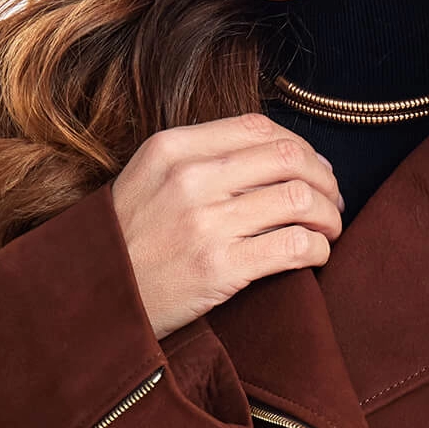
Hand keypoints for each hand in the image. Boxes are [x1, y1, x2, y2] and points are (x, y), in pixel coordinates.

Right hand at [110, 112, 343, 339]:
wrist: (95, 300)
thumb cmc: (126, 242)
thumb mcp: (147, 179)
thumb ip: (196, 158)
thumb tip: (265, 152)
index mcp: (173, 148)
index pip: (259, 127)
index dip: (300, 146)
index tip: (313, 169)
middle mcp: (190, 178)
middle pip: (288, 158)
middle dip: (324, 179)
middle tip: (332, 201)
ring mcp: (204, 223)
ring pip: (299, 199)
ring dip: (328, 215)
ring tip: (329, 230)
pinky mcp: (219, 268)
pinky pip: (294, 246)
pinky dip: (318, 248)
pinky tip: (317, 255)